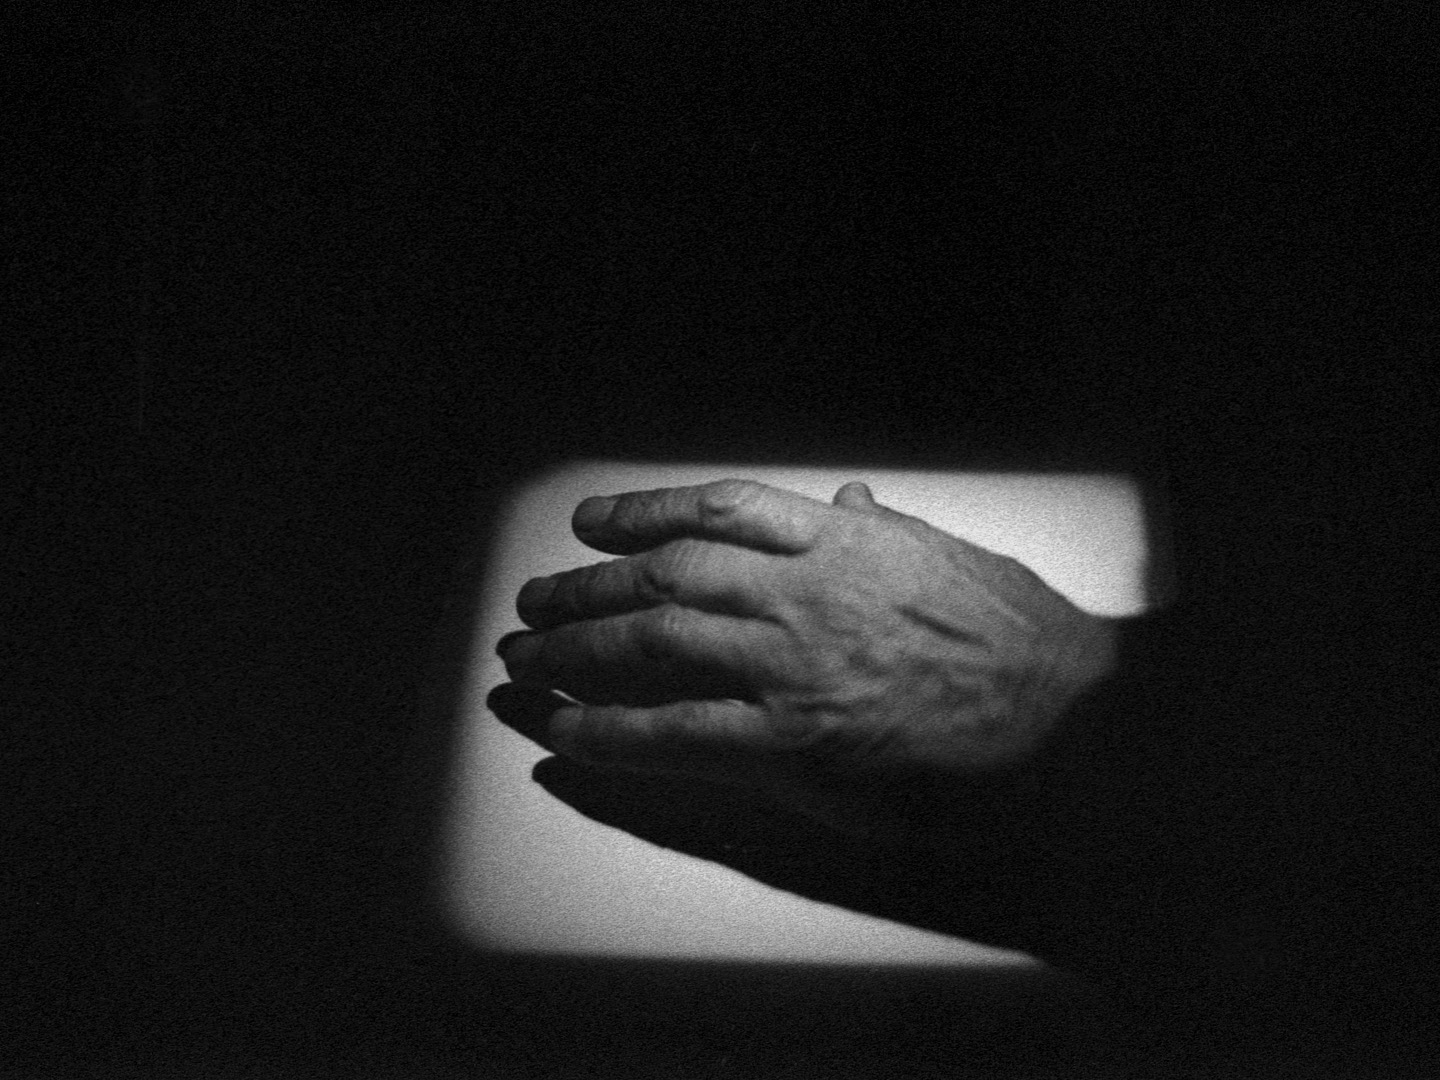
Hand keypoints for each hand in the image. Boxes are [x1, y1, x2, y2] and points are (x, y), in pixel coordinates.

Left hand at [492, 478, 1116, 836]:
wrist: (1074, 726)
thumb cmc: (1027, 644)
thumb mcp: (958, 559)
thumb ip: (888, 530)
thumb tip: (845, 501)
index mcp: (844, 546)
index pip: (720, 511)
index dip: (644, 512)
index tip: (593, 522)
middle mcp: (804, 595)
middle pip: (667, 577)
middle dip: (588, 586)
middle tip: (536, 596)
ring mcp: (793, 669)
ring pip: (656, 645)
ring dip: (578, 647)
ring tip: (526, 651)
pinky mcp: (794, 744)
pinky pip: (679, 734)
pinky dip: (613, 730)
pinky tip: (565, 727)